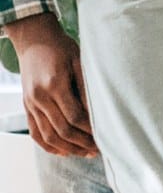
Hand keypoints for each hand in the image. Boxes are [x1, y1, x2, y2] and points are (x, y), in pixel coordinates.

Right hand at [6, 12, 96, 154]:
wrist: (34, 39)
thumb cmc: (61, 48)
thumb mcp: (79, 61)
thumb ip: (86, 87)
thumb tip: (99, 112)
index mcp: (54, 84)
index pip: (75, 116)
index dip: (90, 129)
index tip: (105, 135)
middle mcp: (39, 97)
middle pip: (62, 130)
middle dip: (82, 143)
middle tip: (100, 149)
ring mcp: (30, 103)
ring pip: (48, 136)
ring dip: (68, 148)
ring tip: (86, 153)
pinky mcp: (26, 106)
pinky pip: (35, 132)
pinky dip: (49, 146)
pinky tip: (64, 151)